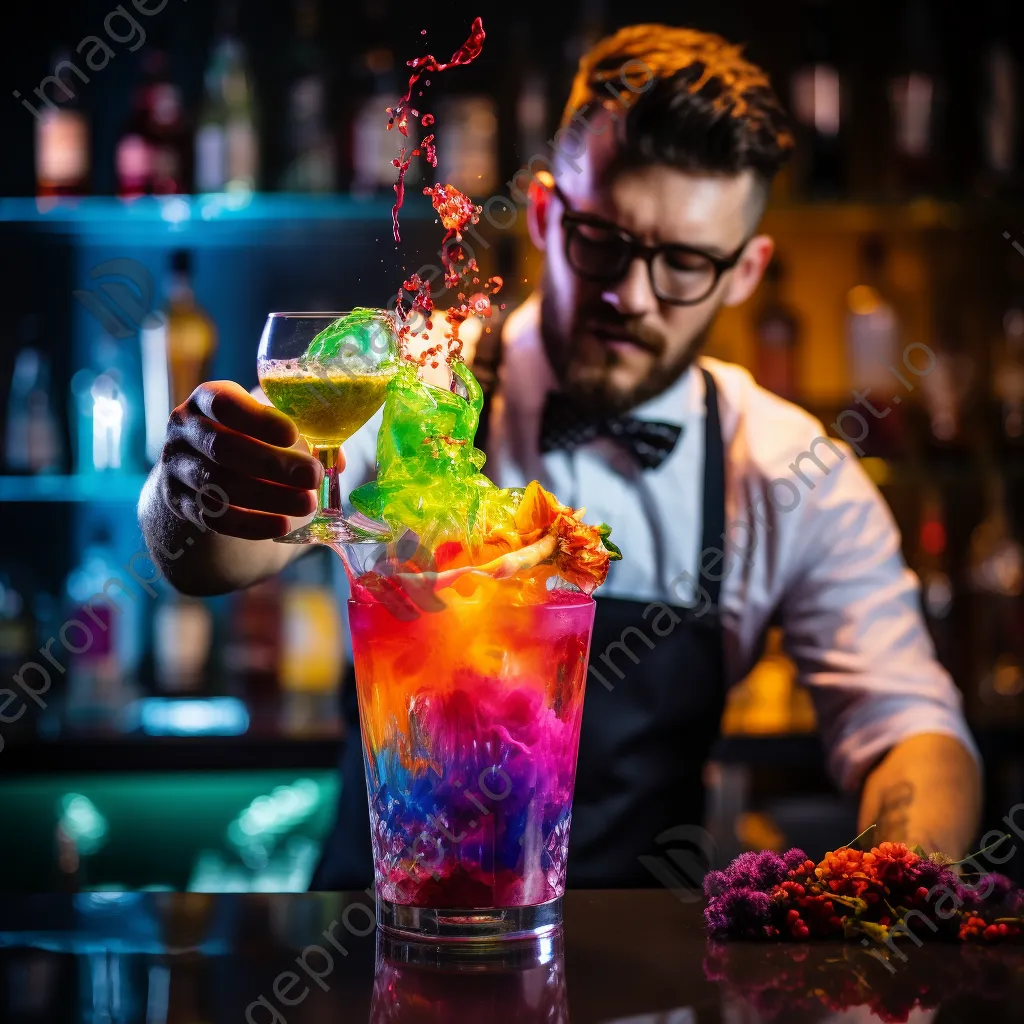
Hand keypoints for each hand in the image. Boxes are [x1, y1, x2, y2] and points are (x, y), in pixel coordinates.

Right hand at [160, 381, 332, 539]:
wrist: (195, 475)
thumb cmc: (244, 440)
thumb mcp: (266, 428)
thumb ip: (300, 436)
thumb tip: (336, 461)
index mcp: (207, 400)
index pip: (223, 402)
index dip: (257, 419)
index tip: (292, 435)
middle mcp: (184, 430)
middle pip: (223, 447)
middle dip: (272, 464)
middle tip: (312, 476)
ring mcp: (176, 467)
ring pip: (219, 485)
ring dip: (268, 497)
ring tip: (307, 504)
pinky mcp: (179, 503)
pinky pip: (214, 518)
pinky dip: (251, 525)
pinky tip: (281, 525)